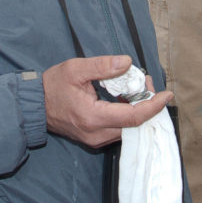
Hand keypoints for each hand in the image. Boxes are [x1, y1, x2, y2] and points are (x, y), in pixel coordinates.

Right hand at [42, 55, 172, 148]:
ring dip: (138, 109)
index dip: (153, 106)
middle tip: (146, 82)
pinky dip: (127, 115)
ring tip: (136, 86)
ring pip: (128, 129)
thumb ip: (102, 66)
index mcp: (93, 117)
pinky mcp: (94, 139)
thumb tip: (127, 63)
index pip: (132, 117)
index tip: (167, 95)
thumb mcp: (75, 69)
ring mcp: (95, 140)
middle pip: (134, 125)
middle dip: (147, 104)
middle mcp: (97, 134)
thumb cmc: (53, 86)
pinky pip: (119, 129)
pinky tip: (125, 98)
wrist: (34, 106)